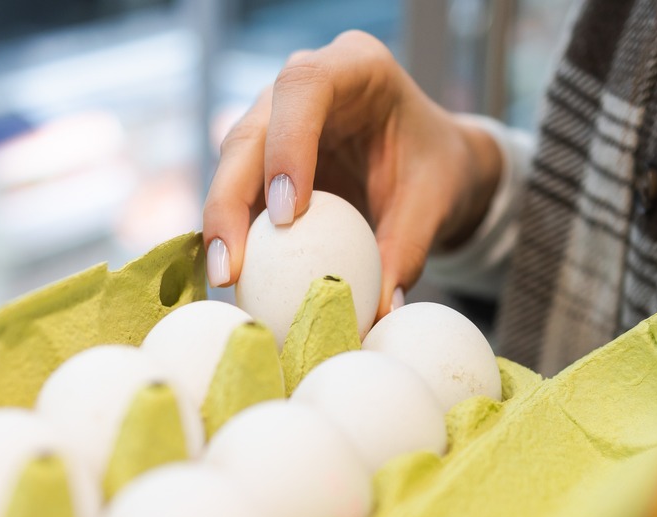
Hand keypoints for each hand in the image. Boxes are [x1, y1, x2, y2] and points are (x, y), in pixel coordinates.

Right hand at [203, 30, 502, 316]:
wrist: (429, 162)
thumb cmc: (434, 167)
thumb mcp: (433, 202)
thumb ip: (408, 249)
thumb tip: (381, 310)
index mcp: (355, 66)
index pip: (304, 87)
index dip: (286, 145)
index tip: (288, 214)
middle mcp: (302, 86)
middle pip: (249, 131)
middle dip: (231, 199)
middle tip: (231, 266)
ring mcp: (275, 119)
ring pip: (230, 161)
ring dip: (222, 221)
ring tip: (225, 279)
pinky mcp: (261, 157)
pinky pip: (235, 191)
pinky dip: (230, 232)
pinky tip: (229, 276)